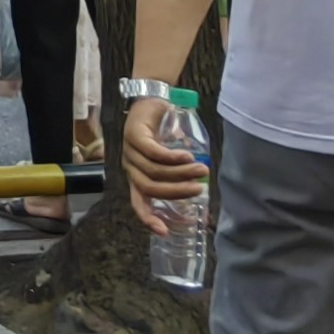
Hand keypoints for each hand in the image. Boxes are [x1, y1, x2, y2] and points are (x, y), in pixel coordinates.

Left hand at [118, 95, 204, 236]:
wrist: (152, 101)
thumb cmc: (162, 134)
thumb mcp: (169, 160)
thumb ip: (180, 175)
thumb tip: (204, 194)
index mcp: (137, 177)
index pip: (138, 203)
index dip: (149, 219)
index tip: (165, 232)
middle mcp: (131, 168)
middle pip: (152, 188)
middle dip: (177, 191)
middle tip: (200, 188)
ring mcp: (130, 152)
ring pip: (155, 171)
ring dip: (181, 173)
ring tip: (202, 169)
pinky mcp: (134, 136)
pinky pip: (154, 153)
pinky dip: (172, 157)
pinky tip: (187, 156)